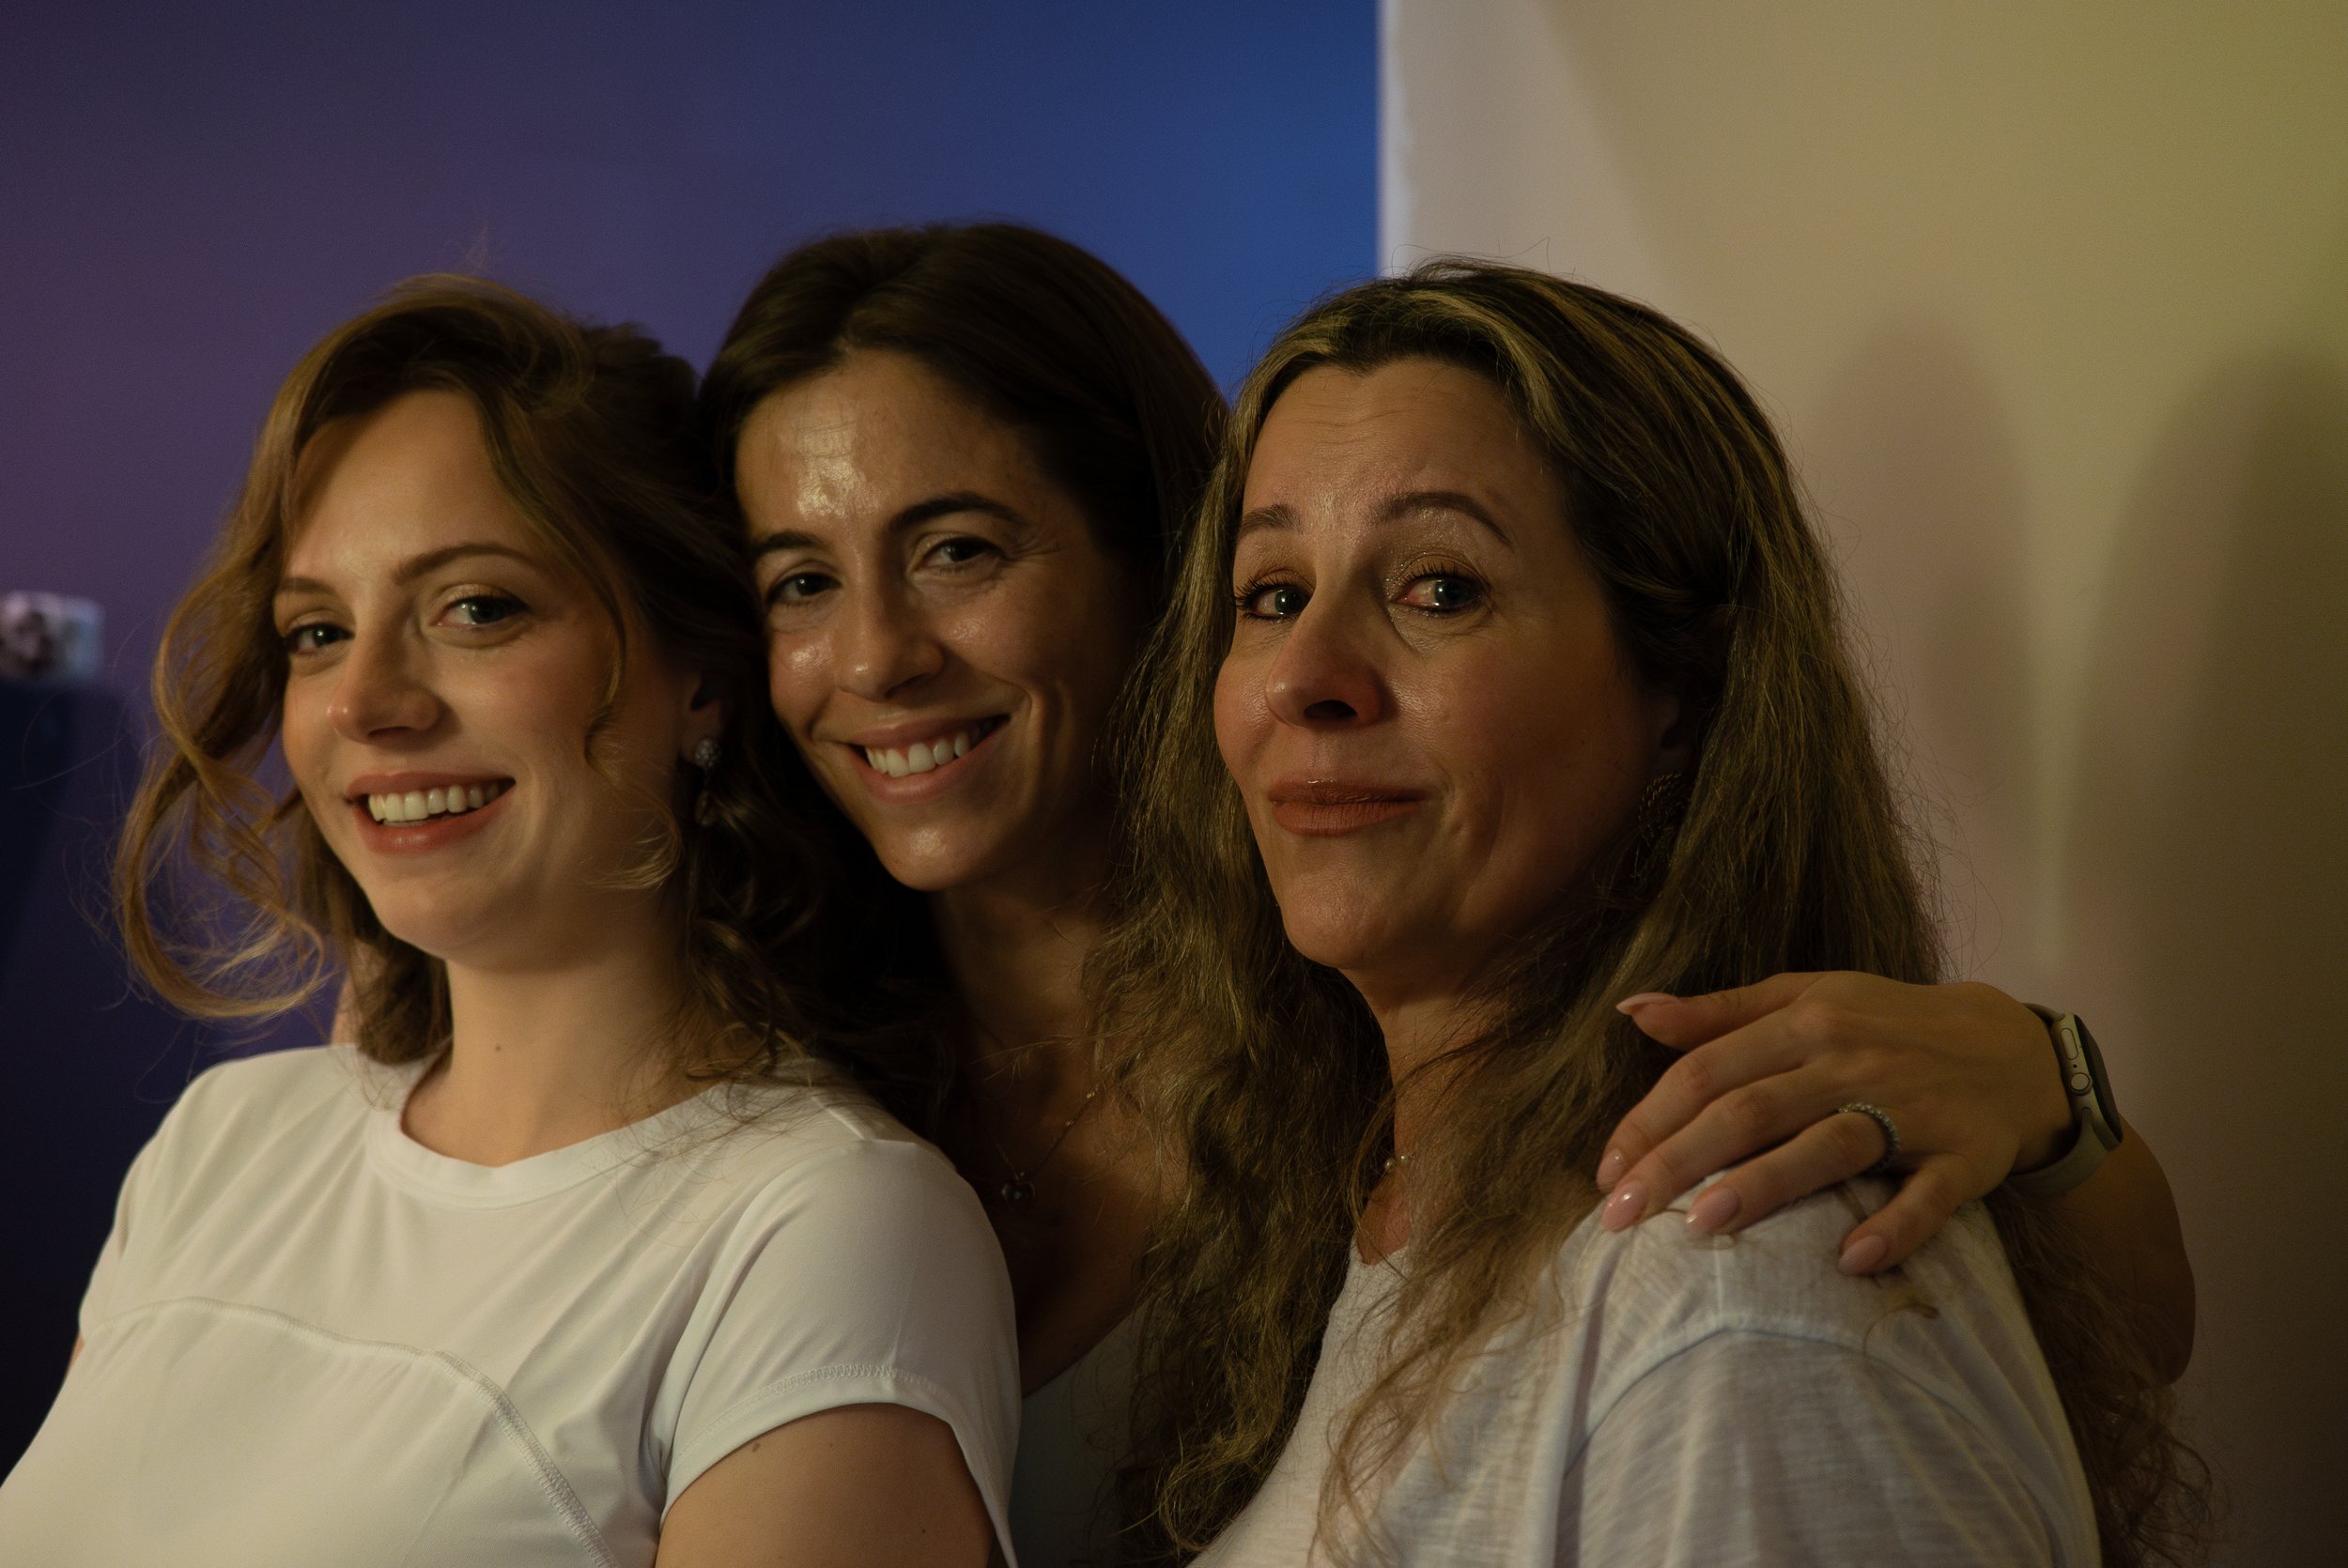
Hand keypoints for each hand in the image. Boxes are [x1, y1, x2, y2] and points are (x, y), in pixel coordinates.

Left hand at [1595, 972, 2074, 1273]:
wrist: (2012, 1049)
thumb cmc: (1884, 1025)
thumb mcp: (1805, 999)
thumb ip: (1719, 1012)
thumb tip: (1632, 1010)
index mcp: (1803, 1022)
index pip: (1707, 1071)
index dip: (1650, 1120)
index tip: (1604, 1172)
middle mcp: (1850, 1060)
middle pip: (1750, 1110)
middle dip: (1677, 1162)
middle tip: (1618, 1216)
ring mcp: (1910, 1108)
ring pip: (1828, 1145)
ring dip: (1765, 1185)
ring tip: (1701, 1225)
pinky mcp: (1965, 1156)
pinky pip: (1929, 1197)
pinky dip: (1894, 1227)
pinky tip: (1850, 1261)